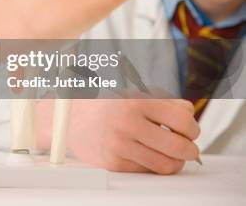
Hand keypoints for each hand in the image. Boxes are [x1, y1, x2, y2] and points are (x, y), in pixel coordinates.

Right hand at [35, 99, 199, 173]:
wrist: (70, 117)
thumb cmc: (106, 103)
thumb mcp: (134, 91)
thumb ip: (165, 101)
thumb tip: (190, 117)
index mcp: (135, 100)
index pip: (183, 121)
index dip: (192, 127)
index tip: (189, 129)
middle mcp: (127, 123)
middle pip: (179, 147)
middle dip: (190, 149)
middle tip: (187, 146)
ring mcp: (119, 145)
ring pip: (166, 165)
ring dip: (175, 161)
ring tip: (170, 153)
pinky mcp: (113, 163)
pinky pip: (147, 171)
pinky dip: (153, 165)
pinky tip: (148, 154)